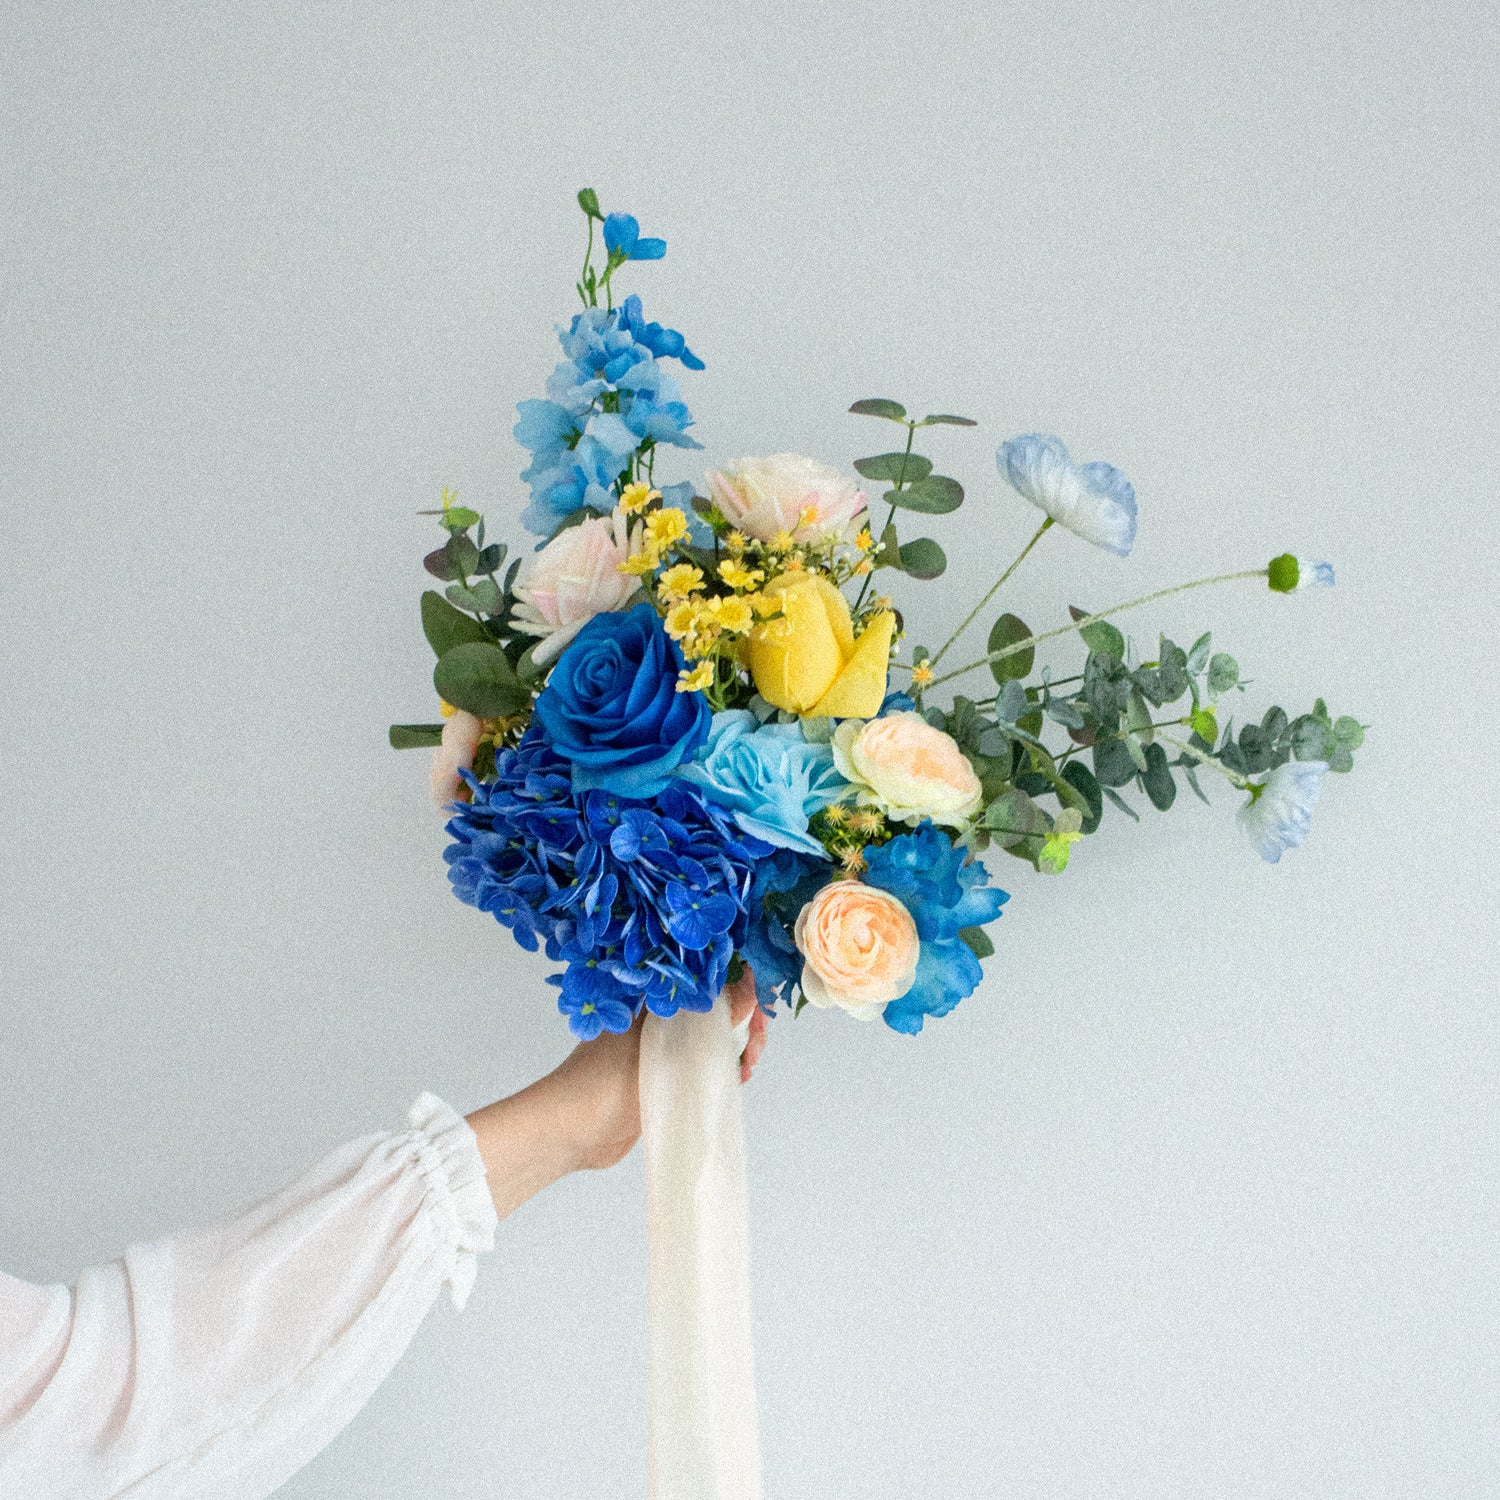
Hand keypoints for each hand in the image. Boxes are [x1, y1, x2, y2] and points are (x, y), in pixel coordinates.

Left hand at [465, 968, 768, 1216]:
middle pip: (716, 1008)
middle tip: (756, 1046)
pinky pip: (705, 1063)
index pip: (709, 979)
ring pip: (714, 1037)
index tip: (758, 1010)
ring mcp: (663, 1047)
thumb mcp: (662, 1049)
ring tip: (748, 1064)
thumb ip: (709, 1022)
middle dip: (744, 1022)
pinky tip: (737, 1078)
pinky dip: (724, 1068)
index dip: (740, 989)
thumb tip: (750, 992)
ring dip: (738, 1046)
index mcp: (654, 998)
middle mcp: (660, 1018)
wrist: (569, 1132)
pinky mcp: (665, 1076)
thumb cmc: (603, 1083)